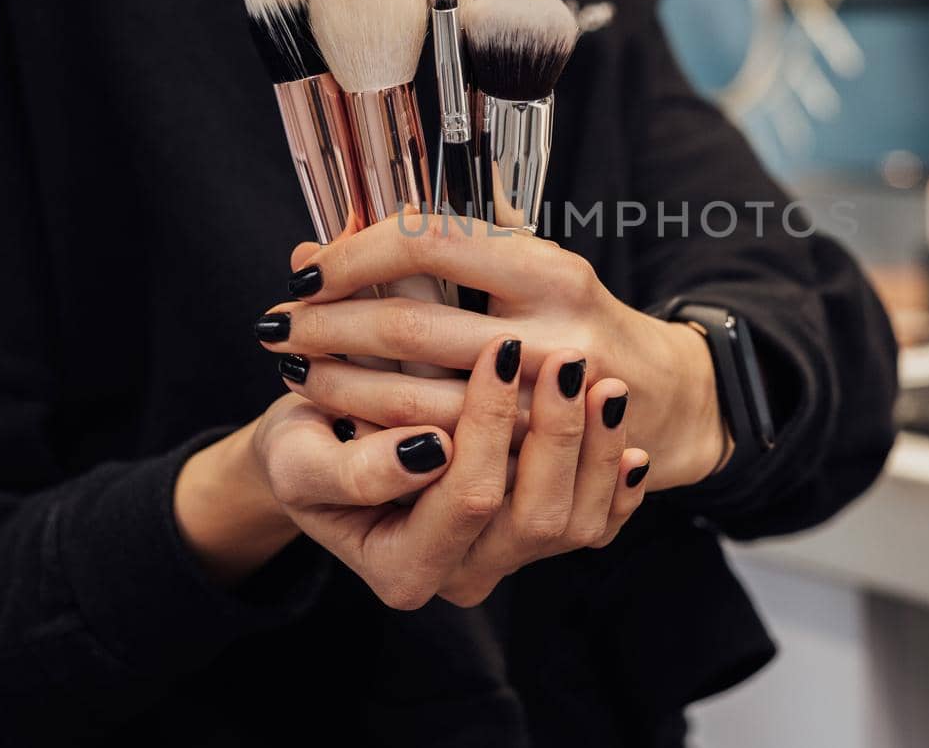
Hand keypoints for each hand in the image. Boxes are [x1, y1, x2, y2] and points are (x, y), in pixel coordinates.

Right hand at [181, 334, 647, 605]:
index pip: (466, 499)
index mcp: (401, 569)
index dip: (485, 426)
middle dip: (556, 434)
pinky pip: (596, 524)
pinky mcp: (533, 539)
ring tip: (603, 382)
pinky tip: (630, 437)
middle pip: (533, 518)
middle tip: (565, 356)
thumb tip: (427, 450)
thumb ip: (349, 468)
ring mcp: (503, 560)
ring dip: (595, 451)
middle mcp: (460, 577)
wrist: (321, 457)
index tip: (497, 350)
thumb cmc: (304, 450)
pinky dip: (617, 483)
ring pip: (575, 523)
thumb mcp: (298, 458)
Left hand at [262, 214, 725, 490]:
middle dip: (329, 326)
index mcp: (549, 270)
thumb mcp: (531, 261)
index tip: (309, 269)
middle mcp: (556, 334)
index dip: (357, 254)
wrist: (663, 395)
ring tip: (296, 372)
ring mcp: (547, 409)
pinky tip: (342, 416)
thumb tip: (342, 222)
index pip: (429, 243)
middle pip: (409, 326)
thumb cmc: (576, 315)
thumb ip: (451, 238)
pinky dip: (380, 431)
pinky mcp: (534, 464)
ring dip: (340, 385)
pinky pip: (442, 450)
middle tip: (277, 326)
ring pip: (415, 400)